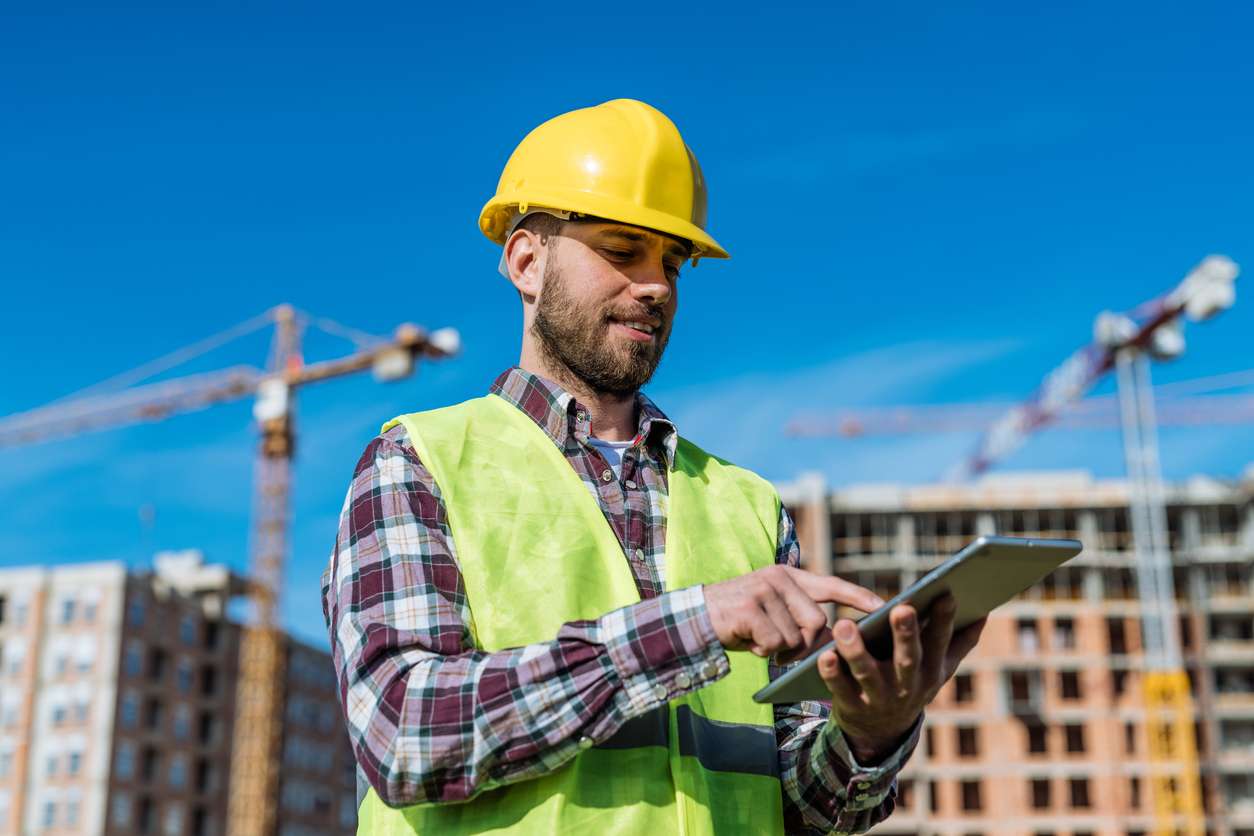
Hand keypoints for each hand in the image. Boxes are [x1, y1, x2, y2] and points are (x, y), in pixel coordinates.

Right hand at [704, 565, 883, 663]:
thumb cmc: (741, 621)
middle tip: (782, 650)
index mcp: (789, 577)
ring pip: (795, 636)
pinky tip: (749, 642)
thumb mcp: (775, 614)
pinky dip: (764, 651)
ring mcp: (763, 590)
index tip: (884, 607)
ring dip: (780, 650)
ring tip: (760, 641)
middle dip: (804, 644)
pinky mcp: (749, 607)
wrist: (695, 618)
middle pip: (817, 622)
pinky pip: (775, 642)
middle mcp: (778, 578)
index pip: (832, 585)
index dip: (859, 597)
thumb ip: (802, 618)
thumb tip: (836, 639)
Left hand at [817, 593, 985, 762]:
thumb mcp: (939, 668)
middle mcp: (907, 685)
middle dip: (906, 635)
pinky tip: (824, 655)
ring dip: (856, 650)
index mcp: (930, 670)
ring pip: (867, 673)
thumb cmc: (912, 684)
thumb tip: (984, 613)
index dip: (944, 620)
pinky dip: (832, 673)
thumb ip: (960, 642)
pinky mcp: (852, 705)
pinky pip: (840, 688)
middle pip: (907, 658)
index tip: (945, 594)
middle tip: (901, 608)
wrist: (882, 732)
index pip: (939, 642)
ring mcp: (878, 697)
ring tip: (845, 625)